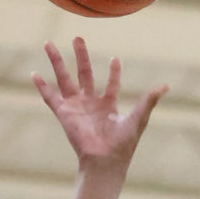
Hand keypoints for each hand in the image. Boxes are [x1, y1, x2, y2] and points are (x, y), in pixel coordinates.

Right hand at [33, 39, 167, 170]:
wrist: (105, 161)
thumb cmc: (123, 144)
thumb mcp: (138, 118)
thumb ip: (149, 100)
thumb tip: (166, 86)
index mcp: (108, 106)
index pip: (111, 84)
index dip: (114, 73)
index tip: (115, 59)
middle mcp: (91, 104)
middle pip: (84, 73)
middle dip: (81, 55)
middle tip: (78, 37)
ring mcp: (76, 108)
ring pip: (64, 78)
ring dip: (56, 61)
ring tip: (48, 43)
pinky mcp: (64, 114)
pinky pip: (50, 97)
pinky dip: (42, 86)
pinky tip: (33, 73)